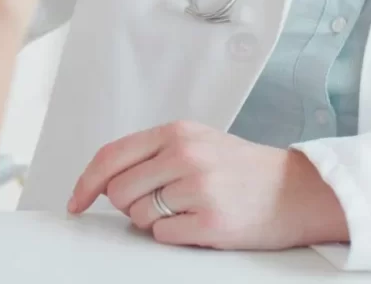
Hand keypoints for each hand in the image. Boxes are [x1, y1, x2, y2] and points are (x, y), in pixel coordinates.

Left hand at [67, 121, 348, 250]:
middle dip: (129, 204)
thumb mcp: (196, 142)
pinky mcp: (210, 221)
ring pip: (139, 216)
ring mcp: (197, 187)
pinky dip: (175, 236)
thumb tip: (107, 179)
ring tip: (186, 210)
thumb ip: (154, 153)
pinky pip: (163, 237)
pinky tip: (198, 223)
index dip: (87, 181)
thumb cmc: (242, 168)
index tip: (76, 201)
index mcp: (176, 132)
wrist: (294, 190)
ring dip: (154, 221)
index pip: (112, 155)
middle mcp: (184, 154)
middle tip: (160, 202)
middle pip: (120, 190)